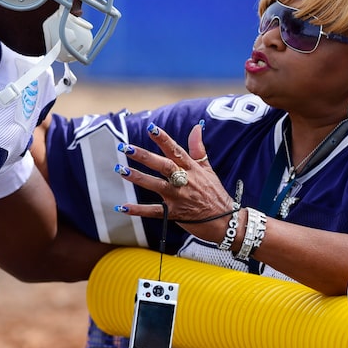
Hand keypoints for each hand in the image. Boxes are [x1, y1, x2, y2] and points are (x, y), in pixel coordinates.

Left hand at [115, 122, 233, 243]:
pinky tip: (122, 207)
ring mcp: (178, 197)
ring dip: (138, 177)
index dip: (163, 139)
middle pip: (162, 165)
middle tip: (126, 148)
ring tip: (121, 170)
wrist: (226, 221)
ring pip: (155, 185)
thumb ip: (198, 148)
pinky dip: (138, 210)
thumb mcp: (208, 169)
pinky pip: (154, 211)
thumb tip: (197, 126)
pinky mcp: (174, 213)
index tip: (151, 128)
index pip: (176, 150)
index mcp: (191, 168)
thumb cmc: (215, 193)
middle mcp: (184, 181)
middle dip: (144, 156)